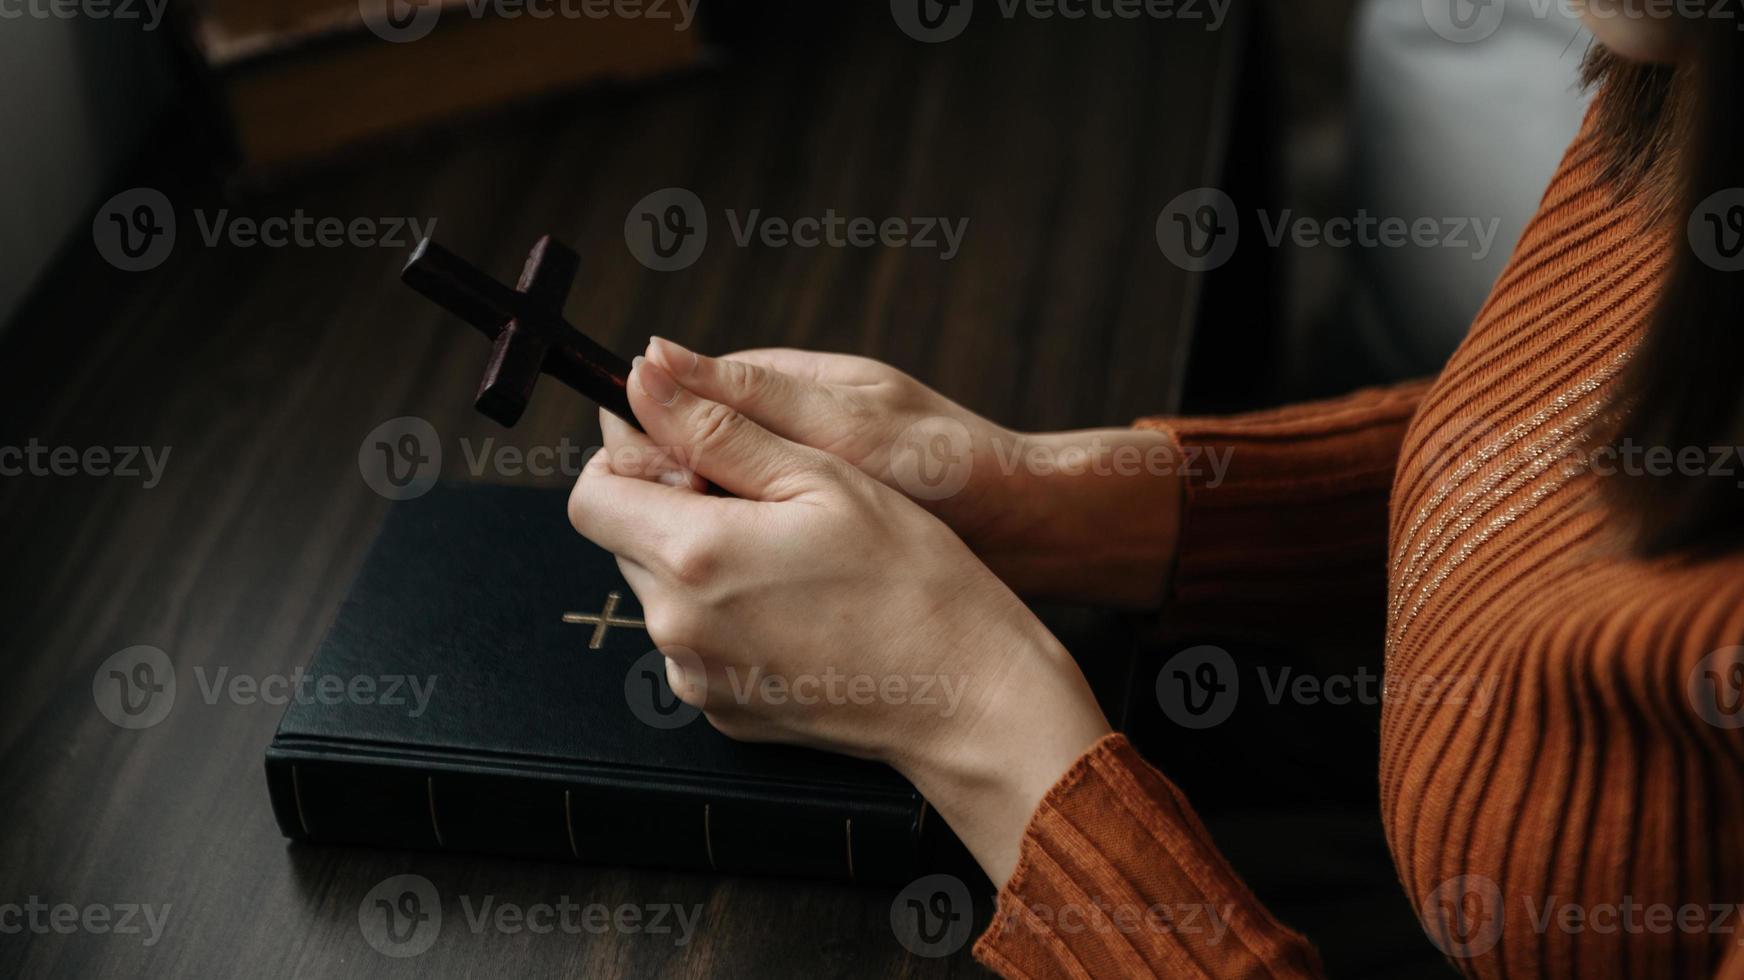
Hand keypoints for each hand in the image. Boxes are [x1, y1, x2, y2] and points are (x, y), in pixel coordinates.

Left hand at [568, 354, 1111, 882]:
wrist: (964, 696)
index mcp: (693, 556)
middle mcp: (675, 626)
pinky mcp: (721, 711)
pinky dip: (728, 615)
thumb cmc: (912, 576)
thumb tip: (640, 378)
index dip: (632, 460)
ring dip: (702, 562)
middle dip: (674, 508)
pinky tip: (799, 607)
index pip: (591, 493)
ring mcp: (695, 678)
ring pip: (663, 591)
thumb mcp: (823, 475)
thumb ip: (718, 427)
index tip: (692, 451)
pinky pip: (696, 642)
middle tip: (767, 502)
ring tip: (793, 558)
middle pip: (625, 540)